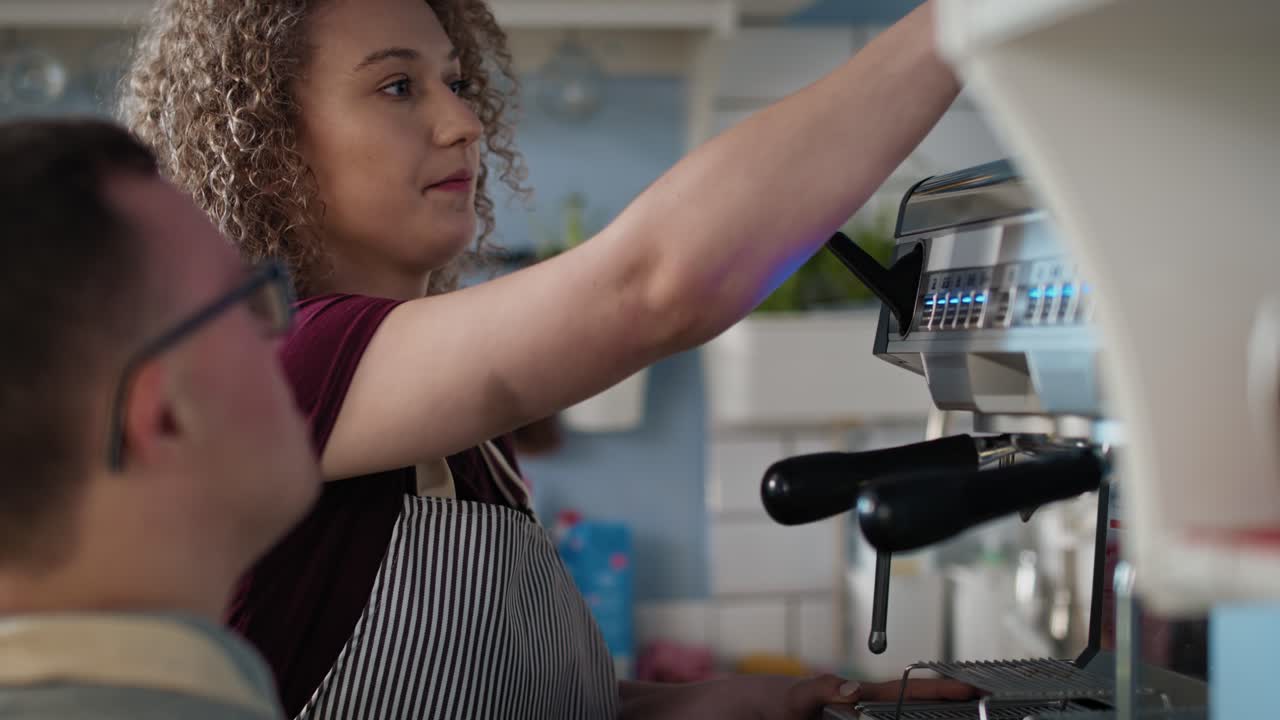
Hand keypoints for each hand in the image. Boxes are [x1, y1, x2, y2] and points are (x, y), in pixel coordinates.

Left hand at [775, 674, 977, 719]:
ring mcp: (872, 719)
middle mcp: (875, 707)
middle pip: (923, 705)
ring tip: (973, 716)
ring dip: (942, 716)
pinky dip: (918, 718)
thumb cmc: (789, 702)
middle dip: (955, 705)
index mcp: (867, 695)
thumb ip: (820, 689)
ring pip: (913, 715)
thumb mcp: (800, 696)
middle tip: (986, 705)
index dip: (942, 689)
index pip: (911, 690)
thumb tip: (850, 689)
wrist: (776, 712)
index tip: (970, 688)